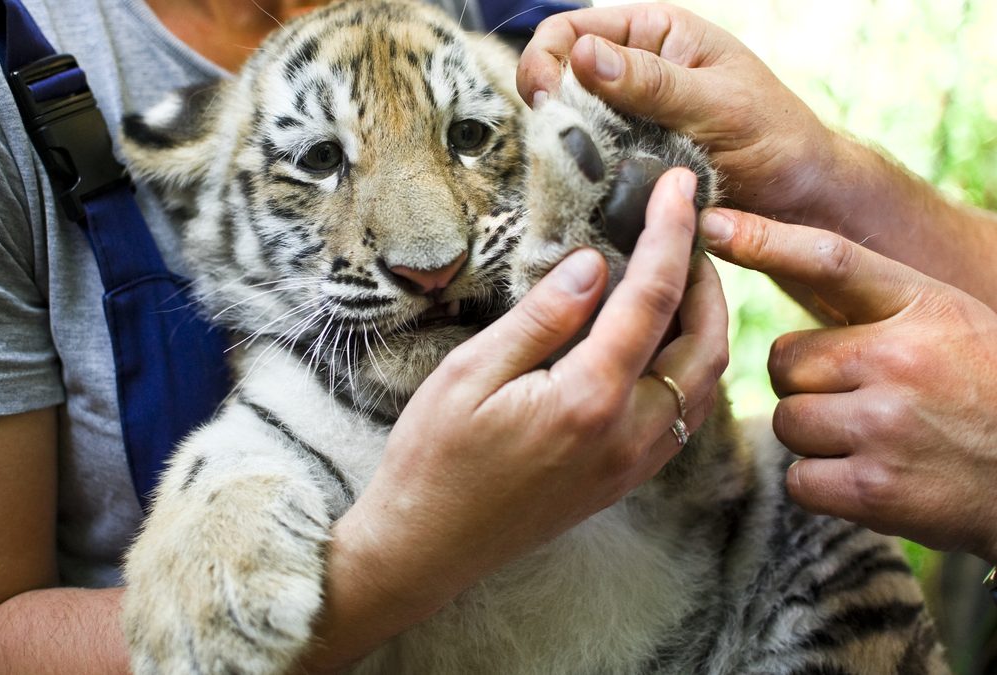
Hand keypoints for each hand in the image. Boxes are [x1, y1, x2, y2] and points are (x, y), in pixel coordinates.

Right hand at [328, 169, 727, 635]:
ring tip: (673, 277)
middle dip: (707, 277)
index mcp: (589, 399)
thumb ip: (541, 317)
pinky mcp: (624, 479)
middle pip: (705, 342)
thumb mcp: (470, 373)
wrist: (427, 549)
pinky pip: (682, 414)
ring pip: (702, 383)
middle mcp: (628, 435)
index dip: (671, 232)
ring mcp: (632, 464)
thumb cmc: (434, 460)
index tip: (678, 185)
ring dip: (703, 323)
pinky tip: (653, 342)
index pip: (652, 298)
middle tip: (683, 230)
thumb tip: (593, 264)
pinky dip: (685, 365)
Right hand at [516, 4, 838, 222]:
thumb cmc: (776, 137)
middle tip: (561, 143)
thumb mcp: (717, 102)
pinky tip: (594, 191)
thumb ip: (651, 82)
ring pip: (567, 129)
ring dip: (568, 150)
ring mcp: (626, 122)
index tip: (544, 100)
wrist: (800, 199)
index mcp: (654, 35)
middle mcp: (632, 74)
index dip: (546, 60)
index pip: (571, 31)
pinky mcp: (626, 165)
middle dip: (552, 109)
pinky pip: (587, 168)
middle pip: (558, 80)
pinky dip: (585, 179)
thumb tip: (582, 55)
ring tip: (584, 172)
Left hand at [702, 207, 996, 562]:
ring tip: (875, 441)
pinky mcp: (873, 488)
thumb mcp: (946, 323)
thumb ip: (876, 305)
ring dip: (816, 436)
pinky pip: (799, 477)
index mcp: (921, 306)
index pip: (829, 260)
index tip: (712, 223)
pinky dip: (824, 484)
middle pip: (785, 361)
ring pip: (788, 420)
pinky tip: (872, 480)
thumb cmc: (984, 392)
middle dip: (808, 385)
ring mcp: (885, 424)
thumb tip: (781, 279)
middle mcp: (899, 358)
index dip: (765, 239)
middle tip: (864, 401)